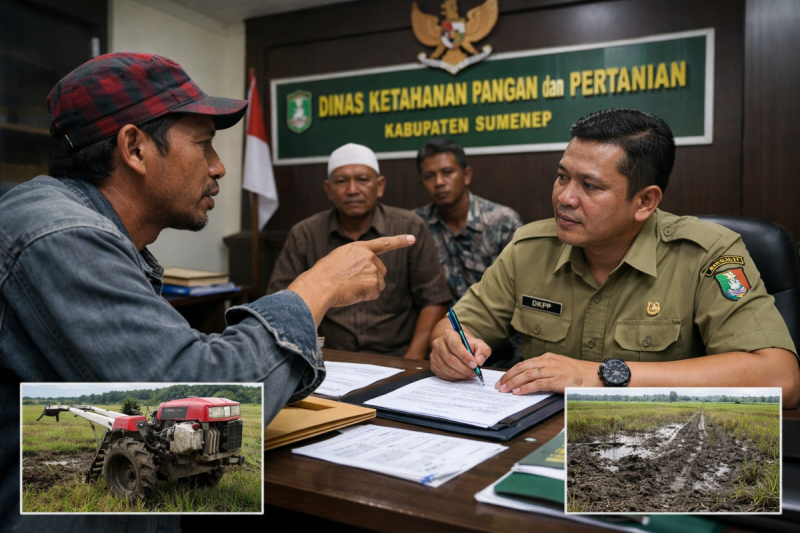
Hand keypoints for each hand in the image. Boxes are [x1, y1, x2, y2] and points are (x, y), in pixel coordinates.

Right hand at [288, 235, 414, 324]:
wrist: (319, 285)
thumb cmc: (324, 274)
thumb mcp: (339, 258)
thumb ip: (355, 260)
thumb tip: (365, 273)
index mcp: (359, 247)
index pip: (384, 243)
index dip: (399, 240)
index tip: (412, 238)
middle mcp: (369, 256)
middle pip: (381, 270)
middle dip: (372, 278)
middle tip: (352, 282)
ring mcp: (373, 269)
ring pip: (379, 283)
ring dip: (368, 288)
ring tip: (350, 287)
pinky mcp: (374, 284)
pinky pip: (375, 294)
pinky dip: (366, 296)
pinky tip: (353, 293)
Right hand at [430, 329, 491, 380]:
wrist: (456, 346)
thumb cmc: (468, 345)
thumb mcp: (478, 344)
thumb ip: (483, 350)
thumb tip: (479, 361)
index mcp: (449, 334)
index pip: (455, 346)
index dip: (465, 357)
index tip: (474, 365)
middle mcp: (438, 343)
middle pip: (450, 359)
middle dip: (464, 368)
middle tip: (474, 372)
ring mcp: (434, 355)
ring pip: (447, 369)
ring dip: (460, 374)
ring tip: (469, 373)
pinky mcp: (433, 365)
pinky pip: (444, 374)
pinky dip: (455, 377)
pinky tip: (461, 374)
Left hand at [495, 352, 602, 393]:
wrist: (596, 375)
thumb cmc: (580, 374)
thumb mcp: (561, 368)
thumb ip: (547, 371)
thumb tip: (531, 381)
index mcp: (548, 358)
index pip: (525, 363)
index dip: (512, 371)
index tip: (503, 379)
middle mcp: (549, 362)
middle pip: (523, 367)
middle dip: (508, 376)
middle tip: (499, 385)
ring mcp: (553, 370)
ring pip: (528, 375)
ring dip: (513, 382)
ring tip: (504, 389)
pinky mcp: (558, 380)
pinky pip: (538, 383)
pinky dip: (526, 388)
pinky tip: (518, 392)